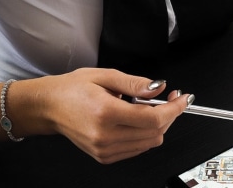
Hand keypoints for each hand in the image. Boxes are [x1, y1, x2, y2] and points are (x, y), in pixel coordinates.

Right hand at [26, 68, 190, 163]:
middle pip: (155, 132)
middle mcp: (105, 135)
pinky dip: (145, 135)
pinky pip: (138, 149)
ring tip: (148, 107)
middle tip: (170, 98)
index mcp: (106, 113)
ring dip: (158, 125)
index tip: (183, 98)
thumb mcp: (105, 76)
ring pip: (150, 142)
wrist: (49, 107)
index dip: (174, 109)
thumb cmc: (72, 89)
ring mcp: (105, 149)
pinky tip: (137, 120)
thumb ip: (135, 84)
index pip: (153, 118)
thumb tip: (159, 88)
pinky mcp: (104, 156)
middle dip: (170, 114)